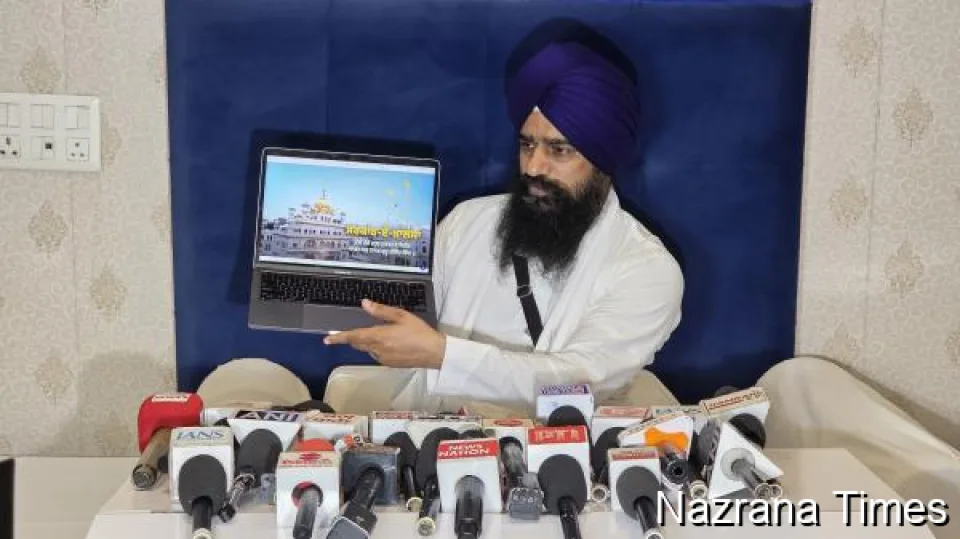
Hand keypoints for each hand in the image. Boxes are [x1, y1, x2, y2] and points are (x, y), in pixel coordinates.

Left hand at [323, 299, 445, 368]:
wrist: (434, 353)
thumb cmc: (419, 332)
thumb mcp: (401, 316)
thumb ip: (381, 311)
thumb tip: (364, 304)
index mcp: (378, 336)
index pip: (353, 337)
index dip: (339, 337)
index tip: (327, 339)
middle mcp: (377, 349)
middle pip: (358, 344)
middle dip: (353, 338)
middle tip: (351, 332)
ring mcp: (383, 359)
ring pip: (368, 350)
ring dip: (368, 342)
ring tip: (381, 334)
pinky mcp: (389, 364)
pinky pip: (377, 355)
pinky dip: (377, 348)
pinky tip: (391, 343)